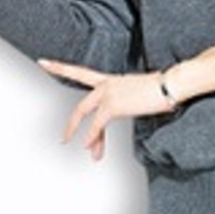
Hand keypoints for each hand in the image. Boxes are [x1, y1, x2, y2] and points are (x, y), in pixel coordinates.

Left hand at [37, 59, 178, 161]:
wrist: (170, 86)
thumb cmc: (161, 90)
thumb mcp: (138, 95)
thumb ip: (126, 103)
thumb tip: (126, 111)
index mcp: (110, 80)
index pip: (80, 72)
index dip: (60, 67)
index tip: (44, 62)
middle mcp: (106, 84)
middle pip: (81, 105)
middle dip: (70, 124)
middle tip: (63, 138)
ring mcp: (108, 94)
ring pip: (85, 116)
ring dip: (83, 136)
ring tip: (82, 151)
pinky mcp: (113, 106)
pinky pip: (97, 125)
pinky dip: (92, 137)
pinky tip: (90, 147)